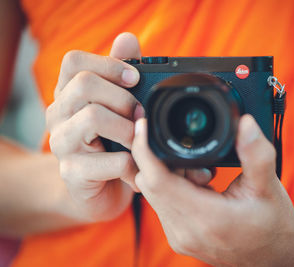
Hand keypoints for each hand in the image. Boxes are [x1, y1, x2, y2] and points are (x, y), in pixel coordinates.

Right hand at [46, 33, 143, 221]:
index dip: (108, 63)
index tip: (135, 79)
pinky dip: (131, 165)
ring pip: (93, 118)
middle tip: (140, 114)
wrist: (98, 190)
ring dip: (128, 129)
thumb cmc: (110, 145)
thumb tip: (127, 39)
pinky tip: (135, 170)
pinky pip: (109, 161)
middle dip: (123, 98)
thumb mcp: (115, 108)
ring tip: (139, 141)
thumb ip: (120, 75)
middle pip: (84, 85)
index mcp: (68, 94)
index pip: (74, 62)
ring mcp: (62, 145)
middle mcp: (59, 115)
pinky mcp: (73, 174)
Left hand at [131, 114, 293, 265]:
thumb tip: (245, 122)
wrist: (275, 259)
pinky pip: (162, 205)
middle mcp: (184, 231)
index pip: (156, 180)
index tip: (143, 125)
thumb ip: (255, 153)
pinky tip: (200, 185)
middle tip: (191, 150)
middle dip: (160, 159)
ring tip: (204, 173)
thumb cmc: (273, 224)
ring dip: (168, 174)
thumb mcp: (268, 186)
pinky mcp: (179, 238)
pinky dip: (172, 188)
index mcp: (205, 217)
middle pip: (149, 184)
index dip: (145, 149)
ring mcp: (179, 237)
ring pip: (153, 194)